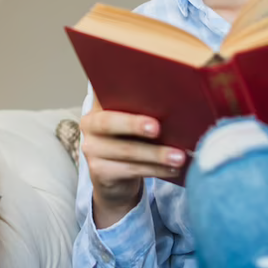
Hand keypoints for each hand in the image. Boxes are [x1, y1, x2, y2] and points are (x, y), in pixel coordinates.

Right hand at [80, 96, 185, 227]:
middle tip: (157, 128)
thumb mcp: (132, 122)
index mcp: (98, 105)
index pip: (105, 90)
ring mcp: (91, 149)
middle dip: (134, 124)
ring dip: (155, 154)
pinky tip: (172, 169)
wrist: (114, 178)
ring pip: (125, 150)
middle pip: (109, 122)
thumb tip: (178, 102)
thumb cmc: (130, 141)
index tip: (143, 93)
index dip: (121, 90)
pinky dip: (154, 170)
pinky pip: (130, 170)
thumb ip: (143, 109)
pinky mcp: (98, 172)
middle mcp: (89, 124)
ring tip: (179, 157)